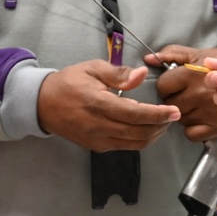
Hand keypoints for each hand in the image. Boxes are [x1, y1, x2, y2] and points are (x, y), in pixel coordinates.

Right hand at [36, 60, 179, 151]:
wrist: (43, 104)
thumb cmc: (69, 82)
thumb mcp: (92, 68)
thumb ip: (119, 74)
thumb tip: (142, 74)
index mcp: (98, 104)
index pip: (135, 114)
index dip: (158, 114)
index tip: (174, 111)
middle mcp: (99, 126)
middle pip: (139, 133)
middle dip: (160, 126)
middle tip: (173, 115)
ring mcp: (98, 140)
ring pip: (135, 144)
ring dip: (153, 135)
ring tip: (163, 122)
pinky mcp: (97, 147)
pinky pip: (125, 147)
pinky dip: (140, 139)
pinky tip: (146, 128)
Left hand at [147, 44, 216, 142]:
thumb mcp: (203, 54)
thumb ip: (175, 54)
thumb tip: (150, 58)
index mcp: (192, 75)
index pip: (163, 86)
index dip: (166, 86)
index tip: (173, 85)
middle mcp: (198, 95)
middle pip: (170, 104)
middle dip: (173, 100)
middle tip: (183, 96)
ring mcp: (207, 113)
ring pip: (180, 119)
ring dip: (183, 114)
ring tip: (193, 106)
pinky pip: (193, 134)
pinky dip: (192, 128)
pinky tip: (198, 119)